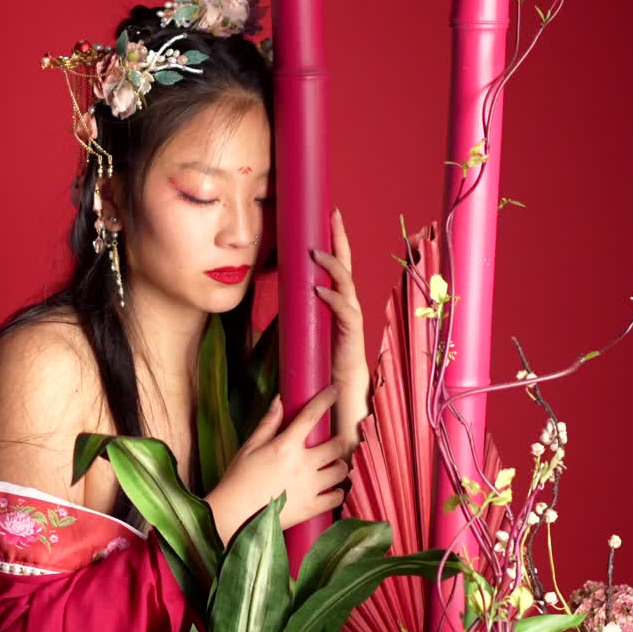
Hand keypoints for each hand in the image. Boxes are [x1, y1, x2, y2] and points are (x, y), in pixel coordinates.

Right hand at [205, 384, 351, 542]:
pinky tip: (330, 489)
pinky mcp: (312, 508)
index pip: (312, 416)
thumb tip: (279, 401)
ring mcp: (310, 488)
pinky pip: (337, 497)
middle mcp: (303, 465)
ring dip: (339, 466)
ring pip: (341, 471)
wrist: (234, 517)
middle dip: (339, 441)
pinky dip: (337, 492)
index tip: (335, 390)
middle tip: (334, 443)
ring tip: (331, 467)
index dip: (326, 399)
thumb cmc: (238, 480)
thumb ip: (268, 424)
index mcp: (286, 446)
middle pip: (336, 445)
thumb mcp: (249, 447)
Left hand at [312, 206, 370, 457]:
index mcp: (338, 314)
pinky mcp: (351, 345)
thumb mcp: (304, 348)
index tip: (324, 222)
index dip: (333, 248)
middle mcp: (348, 317)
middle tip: (333, 214)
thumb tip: (280, 308)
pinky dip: (332, 299)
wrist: (341, 417)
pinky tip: (318, 289)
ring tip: (315, 251)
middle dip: (340, 241)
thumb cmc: (322, 386)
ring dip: (333, 267)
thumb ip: (298, 329)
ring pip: (347, 288)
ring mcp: (352, 330)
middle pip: (347, 270)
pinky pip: (345, 315)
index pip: (337, 274)